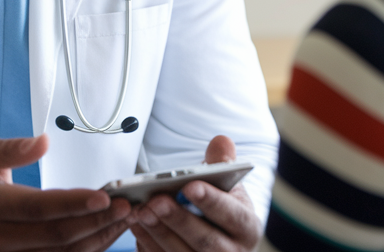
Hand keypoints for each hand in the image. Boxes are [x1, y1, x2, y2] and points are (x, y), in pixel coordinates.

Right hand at [0, 134, 131, 251]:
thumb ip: (10, 147)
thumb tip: (43, 141)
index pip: (35, 207)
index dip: (72, 203)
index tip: (102, 195)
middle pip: (55, 236)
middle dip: (95, 222)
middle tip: (125, 205)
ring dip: (97, 239)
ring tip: (124, 218)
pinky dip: (87, 250)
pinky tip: (106, 234)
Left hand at [129, 136, 259, 251]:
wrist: (218, 238)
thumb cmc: (221, 209)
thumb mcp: (227, 186)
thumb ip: (221, 163)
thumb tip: (221, 141)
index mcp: (247, 227)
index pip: (233, 215)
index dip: (212, 202)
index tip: (190, 186)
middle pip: (206, 240)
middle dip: (179, 219)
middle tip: (157, 200)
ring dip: (159, 232)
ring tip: (141, 210)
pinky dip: (148, 244)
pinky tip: (136, 225)